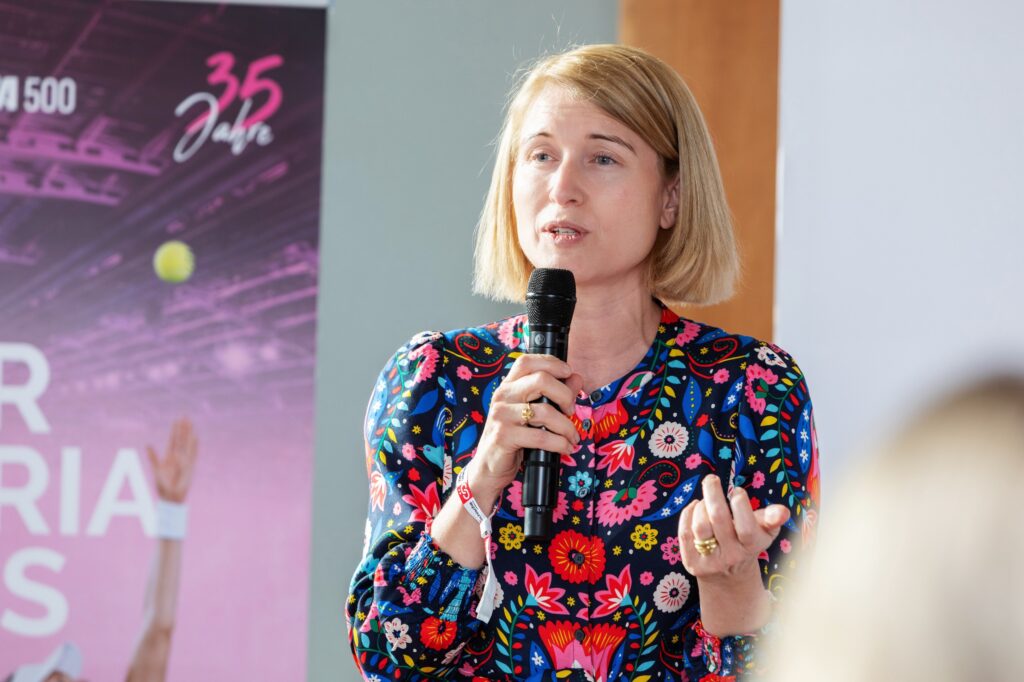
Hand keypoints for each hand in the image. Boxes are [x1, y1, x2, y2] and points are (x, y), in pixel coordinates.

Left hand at [146, 417, 198, 503]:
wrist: (171, 496)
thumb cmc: (162, 485)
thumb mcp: (156, 469)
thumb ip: (153, 457)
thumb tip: (148, 444)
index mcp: (168, 456)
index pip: (173, 440)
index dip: (175, 431)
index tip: (176, 420)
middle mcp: (177, 456)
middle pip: (181, 439)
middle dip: (183, 428)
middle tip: (185, 416)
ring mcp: (184, 460)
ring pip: (187, 443)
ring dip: (189, 433)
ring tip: (191, 423)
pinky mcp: (190, 465)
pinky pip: (193, 453)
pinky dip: (194, 445)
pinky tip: (195, 437)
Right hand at [466, 354, 582, 504]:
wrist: (489, 467)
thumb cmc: (513, 438)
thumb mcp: (534, 413)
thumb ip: (556, 394)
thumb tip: (576, 378)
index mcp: (508, 386)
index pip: (527, 361)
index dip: (551, 363)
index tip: (568, 373)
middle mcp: (502, 396)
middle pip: (541, 380)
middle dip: (565, 395)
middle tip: (571, 411)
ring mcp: (501, 415)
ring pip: (545, 411)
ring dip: (566, 426)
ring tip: (572, 437)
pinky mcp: (504, 436)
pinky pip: (540, 436)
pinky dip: (559, 443)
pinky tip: (565, 448)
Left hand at [678, 474, 788, 583]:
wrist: (730, 578)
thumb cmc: (748, 544)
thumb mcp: (764, 532)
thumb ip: (772, 519)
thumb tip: (783, 511)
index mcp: (751, 547)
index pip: (746, 526)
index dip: (740, 505)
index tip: (737, 491)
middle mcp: (731, 556)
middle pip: (718, 519)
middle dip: (713, 494)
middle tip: (711, 479)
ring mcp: (710, 562)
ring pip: (700, 526)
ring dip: (700, 506)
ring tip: (705, 500)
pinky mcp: (691, 563)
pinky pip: (685, 533)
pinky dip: (688, 514)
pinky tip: (695, 507)